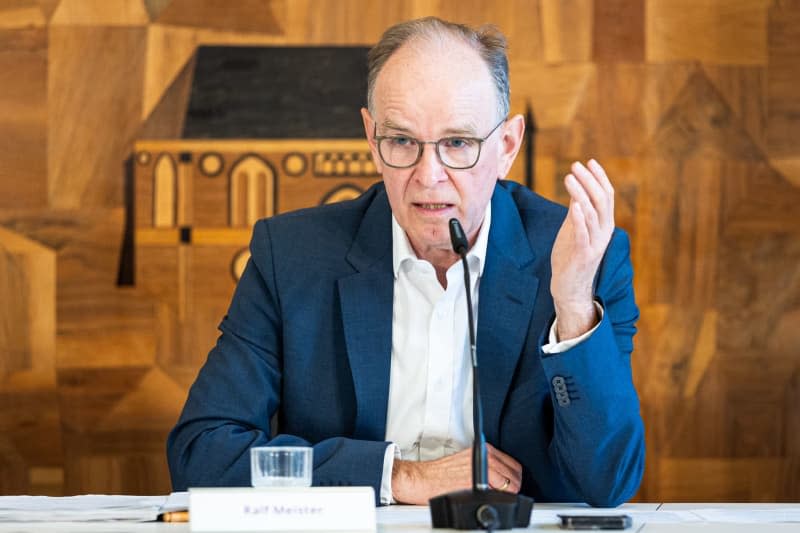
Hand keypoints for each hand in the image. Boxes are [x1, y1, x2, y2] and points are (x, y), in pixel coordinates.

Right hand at [391, 444, 521, 503]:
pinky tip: (488, 498)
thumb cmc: (440, 473)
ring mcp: (483, 470)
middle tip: (507, 493)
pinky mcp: (478, 483)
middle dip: (514, 486)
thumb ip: (485, 464)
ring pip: (511, 484)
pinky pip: (499, 493)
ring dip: (508, 493)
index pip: (512, 464)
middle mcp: (485, 457)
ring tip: (498, 496)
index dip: (513, 477)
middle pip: (515, 474)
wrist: (422, 479)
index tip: (509, 484)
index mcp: (483, 449)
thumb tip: (501, 478)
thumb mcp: (466, 460)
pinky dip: (498, 498)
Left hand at [551, 159, 614, 339]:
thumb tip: (576, 185)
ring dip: (580, 193)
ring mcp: (595, 244)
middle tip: (576, 165)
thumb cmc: (570, 256)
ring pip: (592, 214)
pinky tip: (573, 204)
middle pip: (602, 201)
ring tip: (569, 177)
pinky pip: (583, 234)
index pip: (606, 196)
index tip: (589, 161)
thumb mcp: (574, 228)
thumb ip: (577, 209)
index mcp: (604, 225)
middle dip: (590, 180)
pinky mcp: (584, 255)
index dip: (599, 177)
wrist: (569, 287)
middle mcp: (604, 233)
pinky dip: (579, 218)